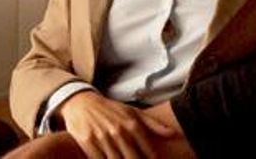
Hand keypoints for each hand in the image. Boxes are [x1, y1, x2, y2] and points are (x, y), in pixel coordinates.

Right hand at [57, 91, 177, 158]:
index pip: (148, 150)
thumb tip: (173, 134)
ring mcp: (103, 137)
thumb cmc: (111, 109)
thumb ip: (153, 124)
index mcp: (132, 123)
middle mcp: (119, 130)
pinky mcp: (87, 142)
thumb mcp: (132, 112)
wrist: (82, 102)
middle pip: (133, 158)